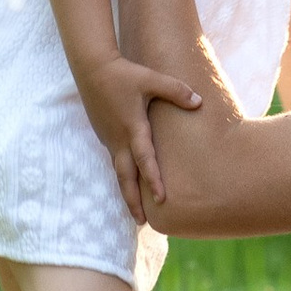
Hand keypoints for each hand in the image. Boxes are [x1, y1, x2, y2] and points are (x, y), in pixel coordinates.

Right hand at [74, 53, 200, 221]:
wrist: (92, 67)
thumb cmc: (124, 73)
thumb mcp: (152, 78)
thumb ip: (176, 91)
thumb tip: (199, 101)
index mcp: (132, 127)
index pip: (145, 159)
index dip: (153, 180)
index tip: (161, 200)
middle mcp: (119, 139)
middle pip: (126, 178)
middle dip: (133, 201)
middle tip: (143, 224)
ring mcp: (110, 139)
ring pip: (119, 173)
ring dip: (127, 193)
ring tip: (137, 213)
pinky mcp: (106, 135)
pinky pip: (115, 162)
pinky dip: (123, 178)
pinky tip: (130, 185)